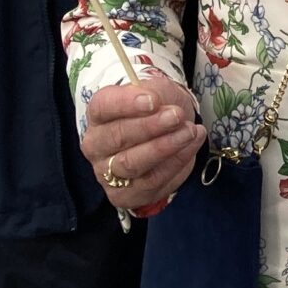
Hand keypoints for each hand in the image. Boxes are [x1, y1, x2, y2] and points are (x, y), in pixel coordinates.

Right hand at [81, 75, 203, 211]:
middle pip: (117, 137)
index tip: (153, 100)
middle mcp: (96, 146)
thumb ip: (154, 94)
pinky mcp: (124, 195)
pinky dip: (176, 163)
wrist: (164, 135)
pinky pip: (152, 182)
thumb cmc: (155, 111)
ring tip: (190, 131)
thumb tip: (157, 103)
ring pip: (132, 164)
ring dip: (165, 147)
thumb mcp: (156, 92)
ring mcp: (106, 174)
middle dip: (151, 126)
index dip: (126, 103)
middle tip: (177, 115)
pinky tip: (192, 145)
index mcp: (98, 115)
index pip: (102, 107)